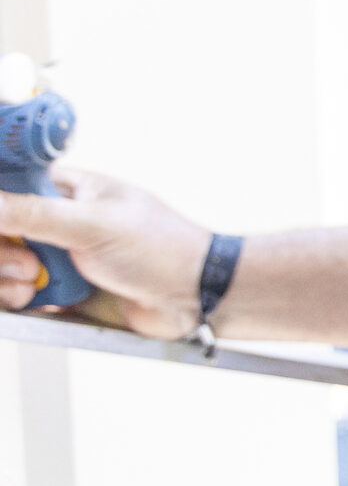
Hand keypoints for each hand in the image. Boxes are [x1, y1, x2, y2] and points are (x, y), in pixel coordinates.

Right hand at [0, 165, 212, 337]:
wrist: (191, 297)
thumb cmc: (160, 248)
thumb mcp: (93, 224)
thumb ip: (34, 213)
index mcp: (68, 190)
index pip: (9, 185)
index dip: (0, 204)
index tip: (4, 227)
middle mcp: (58, 220)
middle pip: (1, 229)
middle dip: (2, 251)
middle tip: (29, 263)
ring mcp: (56, 255)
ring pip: (3, 264)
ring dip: (5, 279)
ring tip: (33, 287)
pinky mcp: (58, 288)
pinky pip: (14, 293)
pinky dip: (16, 300)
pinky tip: (34, 300)